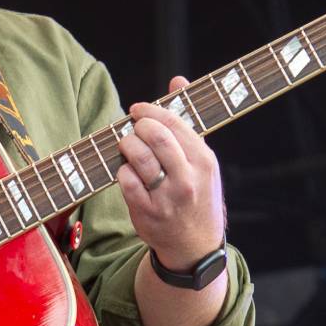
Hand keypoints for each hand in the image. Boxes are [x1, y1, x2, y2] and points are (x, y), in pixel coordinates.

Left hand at [114, 76, 225, 268]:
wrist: (194, 246)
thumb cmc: (197, 195)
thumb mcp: (202, 160)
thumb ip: (187, 121)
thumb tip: (177, 79)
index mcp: (204, 161)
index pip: (174, 123)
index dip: (151, 110)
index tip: (139, 109)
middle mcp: (187, 178)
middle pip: (155, 136)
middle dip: (137, 126)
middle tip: (133, 128)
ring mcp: (167, 197)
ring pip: (137, 156)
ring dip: (126, 145)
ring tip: (127, 146)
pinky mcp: (146, 212)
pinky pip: (125, 180)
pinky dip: (122, 171)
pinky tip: (127, 172)